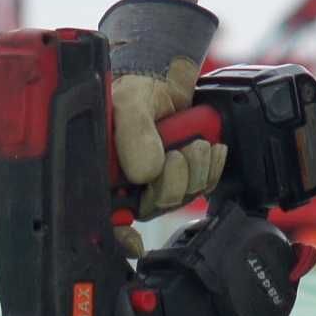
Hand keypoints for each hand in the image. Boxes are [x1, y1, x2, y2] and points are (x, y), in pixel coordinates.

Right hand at [99, 0, 228, 240]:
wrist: (166, 72)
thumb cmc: (136, 85)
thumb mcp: (127, 100)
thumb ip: (132, 134)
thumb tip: (146, 173)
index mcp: (103, 171)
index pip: (104, 217)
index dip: (116, 238)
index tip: (133, 242)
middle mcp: (127, 182)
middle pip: (150, 208)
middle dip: (172, 184)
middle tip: (179, 154)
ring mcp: (156, 179)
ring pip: (179, 198)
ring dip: (195, 172)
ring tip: (196, 144)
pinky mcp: (184, 173)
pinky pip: (200, 185)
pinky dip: (211, 168)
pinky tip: (212, 149)